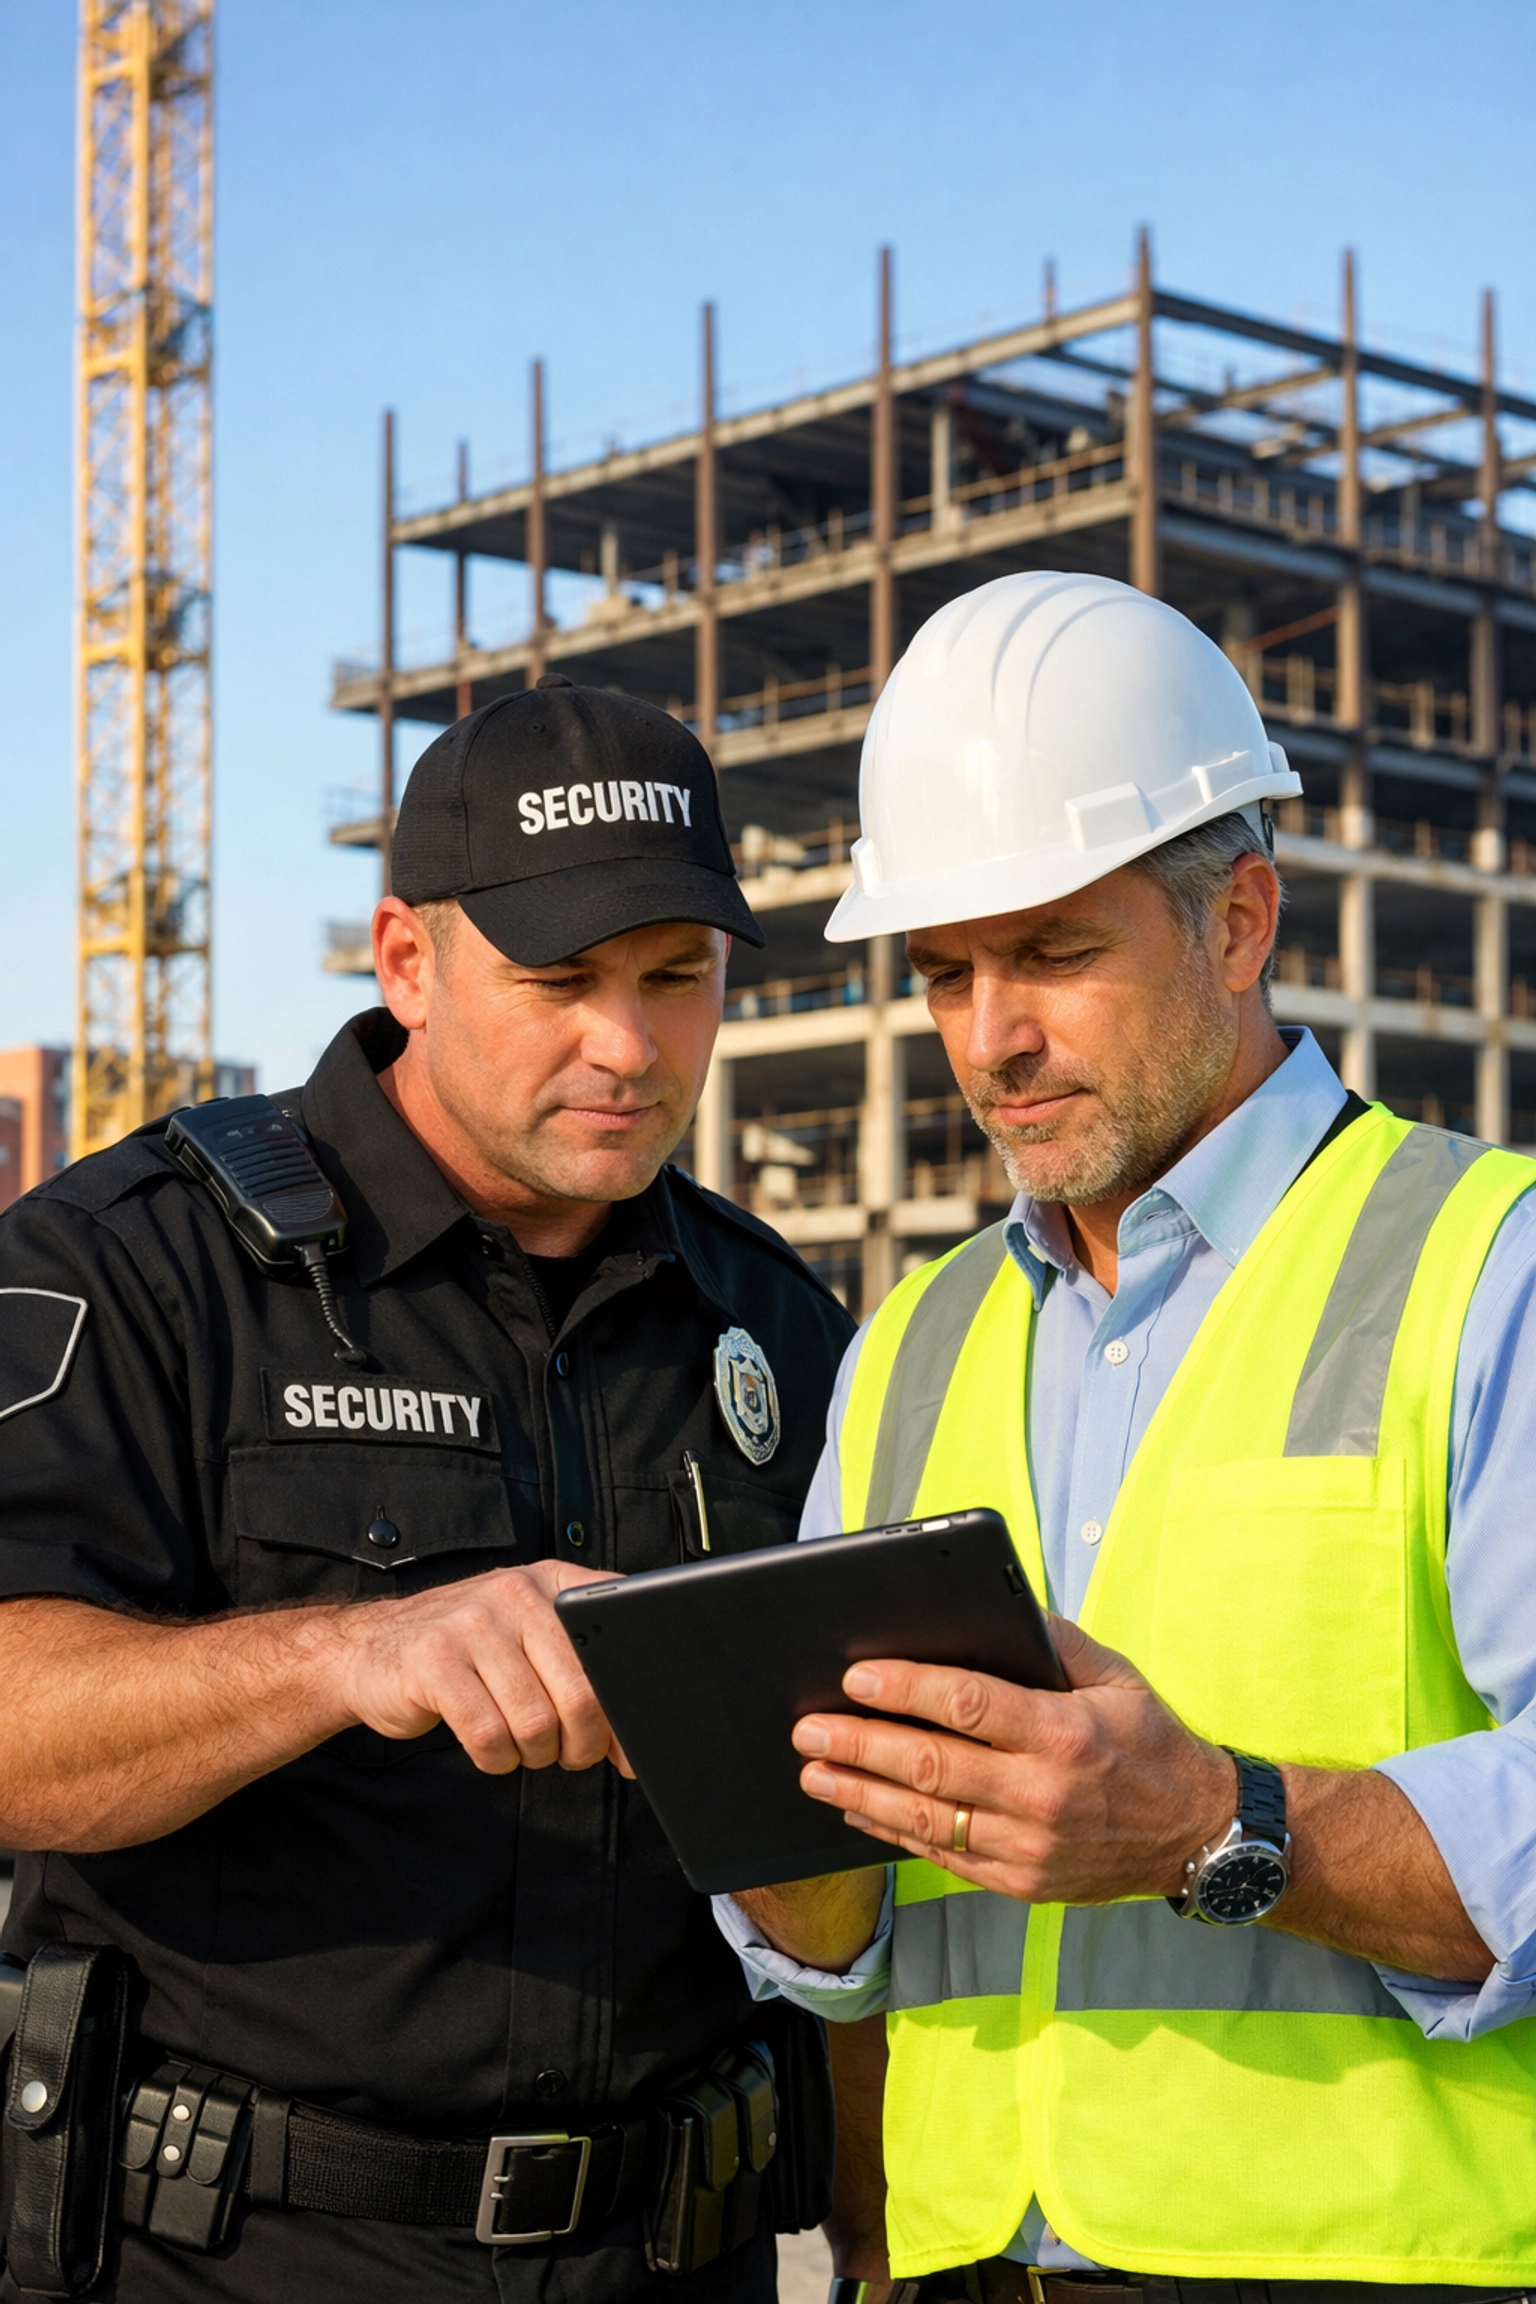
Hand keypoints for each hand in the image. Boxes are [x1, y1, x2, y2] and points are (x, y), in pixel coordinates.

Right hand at [327, 1560, 630, 1776]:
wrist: (370, 1650)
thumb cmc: (467, 1656)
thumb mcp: (529, 1642)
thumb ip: (584, 1678)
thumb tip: (632, 1748)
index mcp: (551, 1582)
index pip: (615, 1635)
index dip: (627, 1700)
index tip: (628, 1740)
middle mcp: (515, 1592)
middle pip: (581, 1693)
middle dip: (582, 1744)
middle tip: (568, 1754)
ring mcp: (471, 1623)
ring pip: (535, 1721)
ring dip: (535, 1754)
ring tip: (521, 1745)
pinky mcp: (433, 1661)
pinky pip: (488, 1735)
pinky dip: (495, 1758)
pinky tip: (489, 1748)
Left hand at [791, 1615, 1231, 1903]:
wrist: (1198, 1836)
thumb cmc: (1152, 1744)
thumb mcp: (1116, 1677)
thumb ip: (1052, 1640)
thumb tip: (993, 1606)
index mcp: (1066, 1734)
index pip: (968, 1705)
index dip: (905, 1689)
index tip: (857, 1676)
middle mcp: (1044, 1795)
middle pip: (930, 1764)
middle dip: (859, 1743)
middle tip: (809, 1728)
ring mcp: (1030, 1847)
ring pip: (924, 1818)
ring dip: (859, 1793)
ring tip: (814, 1772)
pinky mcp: (1021, 1882)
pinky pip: (942, 1856)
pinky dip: (892, 1832)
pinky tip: (858, 1811)